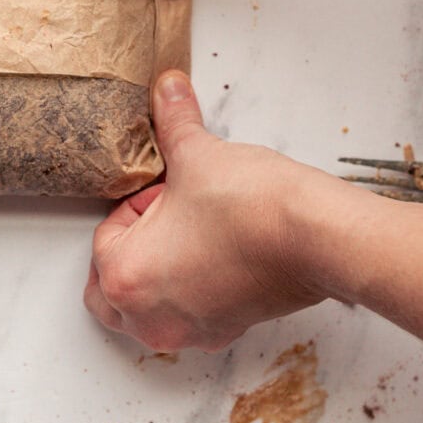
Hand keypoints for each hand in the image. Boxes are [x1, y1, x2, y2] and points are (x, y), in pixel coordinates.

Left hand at [84, 70, 329, 350]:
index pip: (105, 239)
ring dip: (156, 275)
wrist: (316, 237)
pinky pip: (188, 318)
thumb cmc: (253, 209)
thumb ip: (172, 121)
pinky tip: (217, 255)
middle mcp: (150, 317)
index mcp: (125, 278)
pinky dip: (191, 293)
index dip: (137, 204)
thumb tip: (167, 91)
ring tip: (190, 233)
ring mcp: (190, 331)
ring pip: (147, 310)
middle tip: (165, 214)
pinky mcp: (226, 330)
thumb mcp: (197, 153)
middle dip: (131, 248)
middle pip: (111, 288)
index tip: (168, 190)